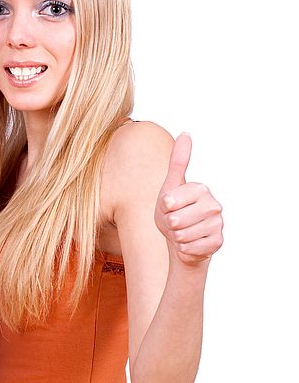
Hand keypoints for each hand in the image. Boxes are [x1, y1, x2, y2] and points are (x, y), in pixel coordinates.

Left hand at [155, 133, 223, 267]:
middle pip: (175, 220)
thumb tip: (186, 133)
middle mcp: (214, 205)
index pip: (169, 201)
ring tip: (182, 232)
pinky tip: (190, 243)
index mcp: (201, 189)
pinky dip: (184, 248)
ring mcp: (218, 224)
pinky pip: (190, 248)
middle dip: (168, 224)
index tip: (169, 206)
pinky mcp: (218, 242)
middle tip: (175, 222)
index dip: (163, 207)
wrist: (182, 240)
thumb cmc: (173, 211)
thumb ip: (178, 162)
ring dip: (176, 237)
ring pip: (182, 235)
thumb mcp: (169, 186)